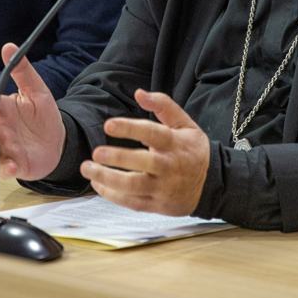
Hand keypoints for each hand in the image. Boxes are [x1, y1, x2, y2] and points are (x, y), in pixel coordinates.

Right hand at [0, 43, 65, 180]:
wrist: (57, 142)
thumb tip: (9, 47)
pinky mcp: (15, 165)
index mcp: (3, 109)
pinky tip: (8, 167)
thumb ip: (22, 71)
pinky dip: (5, 168)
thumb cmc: (41, 115)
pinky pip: (7, 168)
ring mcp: (5, 148)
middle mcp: (0, 129)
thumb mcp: (37, 91)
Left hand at [79, 89, 208, 215]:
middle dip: (117, 158)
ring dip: (107, 179)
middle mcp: (169, 166)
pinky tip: (97, 184)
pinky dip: (112, 195)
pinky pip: (131, 202)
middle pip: (143, 163)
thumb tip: (139, 93)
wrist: (211, 185)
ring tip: (87, 169)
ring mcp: (163, 188)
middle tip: (96, 152)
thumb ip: (163, 105)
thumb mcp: (185, 124)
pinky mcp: (157, 205)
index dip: (130, 129)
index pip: (152, 134)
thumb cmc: (191, 150)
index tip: (108, 125)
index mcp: (175, 143)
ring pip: (134, 186)